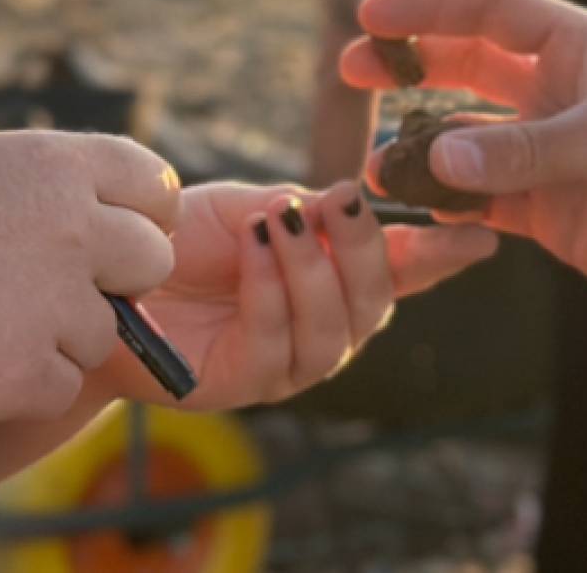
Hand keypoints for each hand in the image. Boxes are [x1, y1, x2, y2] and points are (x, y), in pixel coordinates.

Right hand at [0, 131, 180, 425]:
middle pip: (151, 262)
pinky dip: (21, 385)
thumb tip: (108, 227)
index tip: (110, 236)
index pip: (154, 183)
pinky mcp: (30, 373)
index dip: (136, 215)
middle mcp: (72, 226)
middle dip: (116, 282)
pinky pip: (61, 387)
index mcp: (55, 162)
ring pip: (103, 333)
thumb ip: (46, 192)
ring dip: (54, 338)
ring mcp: (56, 303)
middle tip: (50, 293)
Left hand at [91, 181, 495, 410]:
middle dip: (365, 250)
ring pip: (334, 331)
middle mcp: (324, 326)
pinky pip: (275, 344)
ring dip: (312, 270)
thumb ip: (306, 209)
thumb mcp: (253, 205)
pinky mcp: (242, 385)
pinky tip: (250, 251)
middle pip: (376, 304)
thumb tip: (357, 202)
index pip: (403, 270)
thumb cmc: (181, 240)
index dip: (442, 255)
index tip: (480, 231)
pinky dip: (269, 290)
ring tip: (279, 223)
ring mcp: (286, 364)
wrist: (106, 275)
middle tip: (344, 201)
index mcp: (335, 278)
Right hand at [341, 0, 586, 321]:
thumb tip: (437, 156)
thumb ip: (523, 151)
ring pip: (466, 140)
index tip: (370, 12)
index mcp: (583, 48)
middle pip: (466, 65)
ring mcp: (552, 153)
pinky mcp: (551, 211)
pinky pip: (482, 199)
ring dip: (421, 148)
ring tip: (377, 165)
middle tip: (351, 70)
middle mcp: (560, 93)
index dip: (430, 7)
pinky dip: (448, 203)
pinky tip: (420, 209)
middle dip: (408, 66)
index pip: (492, 10)